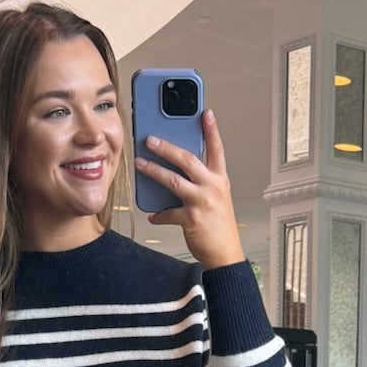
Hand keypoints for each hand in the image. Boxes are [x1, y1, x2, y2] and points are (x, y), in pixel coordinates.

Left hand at [136, 107, 245, 270]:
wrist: (226, 254)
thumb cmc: (219, 226)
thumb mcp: (217, 198)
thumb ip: (201, 182)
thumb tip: (176, 171)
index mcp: (220, 180)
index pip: (217, 149)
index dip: (212, 130)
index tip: (206, 112)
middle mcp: (213, 187)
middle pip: (188, 159)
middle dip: (166, 147)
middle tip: (150, 139)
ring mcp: (202, 202)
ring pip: (173, 180)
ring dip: (153, 171)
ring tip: (140, 164)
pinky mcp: (191, 218)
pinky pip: (168, 212)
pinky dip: (159, 214)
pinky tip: (152, 214)